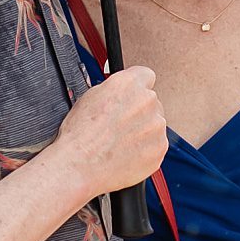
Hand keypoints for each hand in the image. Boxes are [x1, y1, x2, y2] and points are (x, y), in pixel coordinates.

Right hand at [52, 66, 168, 194]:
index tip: (131, 96)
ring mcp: (156, 125)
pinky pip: (156, 144)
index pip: (145, 75)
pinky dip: (145, 149)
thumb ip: (113, 90)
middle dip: (138, 112)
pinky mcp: (159, 148)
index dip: (136, 87)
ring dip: (143, 131)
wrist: (80, 165)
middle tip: (120, 125)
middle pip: (150, 102)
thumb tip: (119, 92)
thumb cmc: (80, 135)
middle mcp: (146, 101)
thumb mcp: (89, 98)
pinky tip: (126, 153)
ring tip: (120, 142)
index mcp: (128, 84)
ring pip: (154, 124)